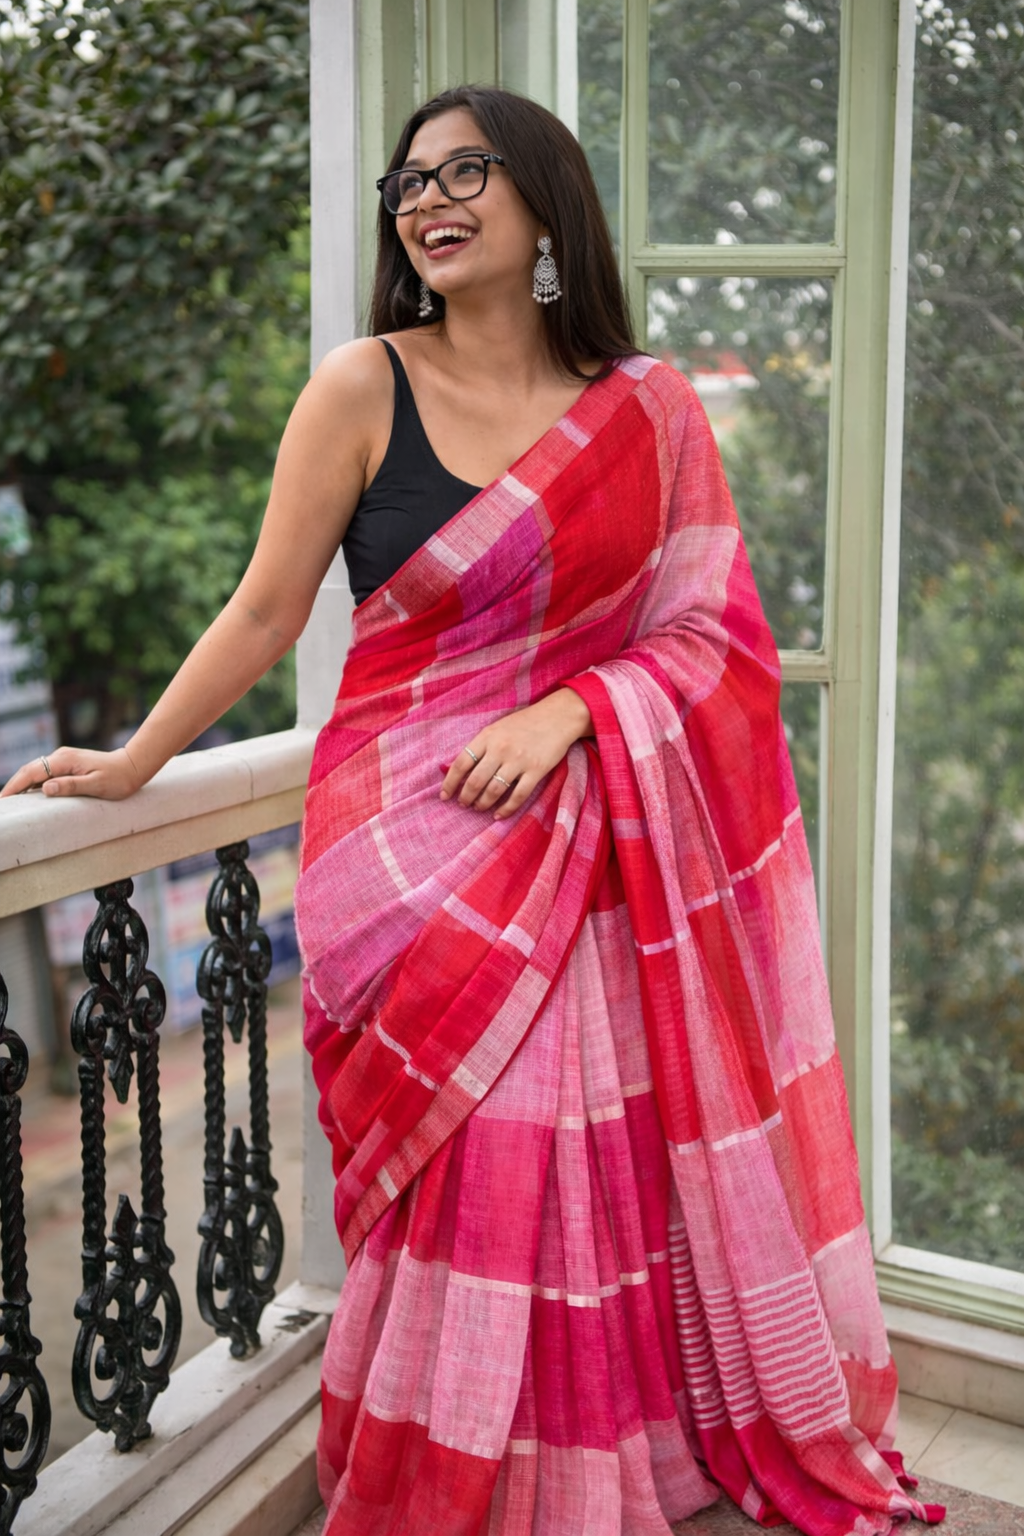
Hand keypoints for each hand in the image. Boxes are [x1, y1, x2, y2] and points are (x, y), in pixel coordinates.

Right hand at [0, 746, 142, 800]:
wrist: (132, 766)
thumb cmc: (118, 778)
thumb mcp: (96, 785)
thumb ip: (71, 786)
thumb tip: (46, 788)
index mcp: (64, 761)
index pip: (32, 772)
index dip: (15, 786)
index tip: (3, 799)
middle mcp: (61, 756)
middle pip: (29, 770)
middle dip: (14, 785)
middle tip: (3, 803)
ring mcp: (64, 759)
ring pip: (36, 771)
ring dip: (22, 783)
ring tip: (11, 800)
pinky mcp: (68, 764)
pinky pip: (45, 773)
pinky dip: (34, 782)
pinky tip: (29, 794)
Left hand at [440, 688, 592, 819]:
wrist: (557, 717)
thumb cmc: (524, 723)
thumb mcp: (496, 728)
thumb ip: (480, 746)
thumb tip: (459, 769)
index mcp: (487, 736)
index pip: (461, 763)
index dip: (450, 782)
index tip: (444, 796)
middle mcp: (500, 749)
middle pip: (475, 780)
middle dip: (466, 797)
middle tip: (464, 804)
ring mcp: (519, 760)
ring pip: (494, 790)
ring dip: (483, 803)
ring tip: (479, 808)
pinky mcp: (536, 770)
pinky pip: (518, 796)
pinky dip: (506, 809)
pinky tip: (499, 814)